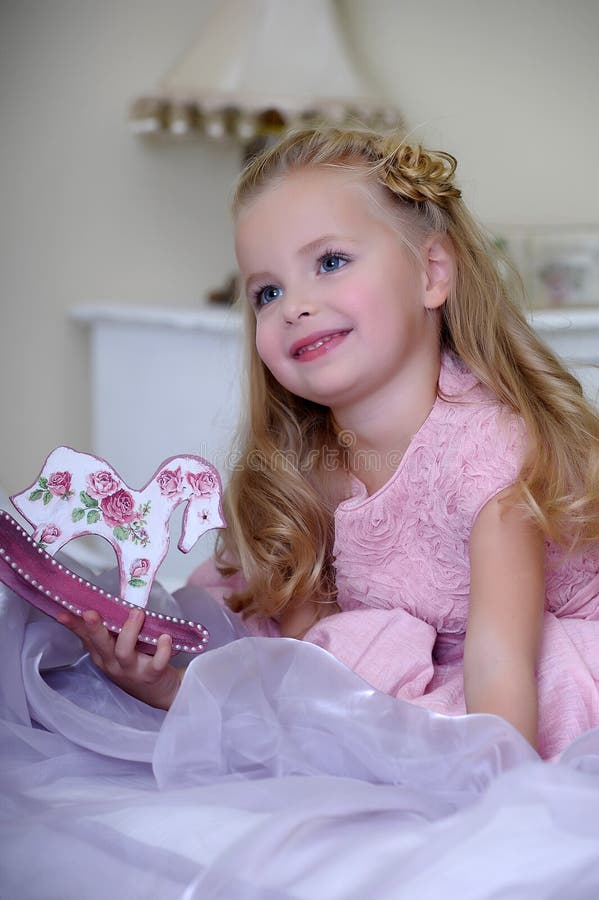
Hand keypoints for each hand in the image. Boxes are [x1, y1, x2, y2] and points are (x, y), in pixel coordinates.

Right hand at [57, 606, 182, 709]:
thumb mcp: (114, 651)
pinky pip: (156, 663)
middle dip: (94, 628)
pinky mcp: (152, 675)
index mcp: (102, 655)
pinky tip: (165, 638)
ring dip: (130, 631)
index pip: (85, 637)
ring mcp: (132, 670)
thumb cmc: (135, 665)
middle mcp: (113, 663)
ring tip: (137, 613)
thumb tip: (93, 605)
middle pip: (100, 645)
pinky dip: (162, 650)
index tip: (63, 613)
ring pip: (124, 652)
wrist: (159, 691)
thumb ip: (105, 632)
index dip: (74, 625)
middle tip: (90, 613)